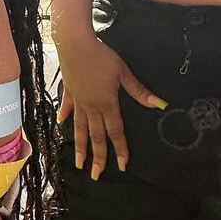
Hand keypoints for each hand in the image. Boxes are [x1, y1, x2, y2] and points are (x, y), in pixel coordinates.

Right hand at [55, 32, 165, 177]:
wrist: (76, 44)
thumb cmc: (101, 56)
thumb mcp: (123, 73)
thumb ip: (139, 91)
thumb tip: (159, 104)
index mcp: (107, 103)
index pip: (115, 132)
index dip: (120, 149)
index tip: (122, 165)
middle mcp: (91, 107)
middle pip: (95, 136)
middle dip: (97, 157)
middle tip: (96, 175)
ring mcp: (78, 101)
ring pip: (79, 128)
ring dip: (79, 146)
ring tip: (78, 162)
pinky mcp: (69, 91)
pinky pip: (67, 108)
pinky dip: (65, 116)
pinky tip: (61, 124)